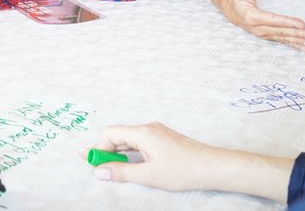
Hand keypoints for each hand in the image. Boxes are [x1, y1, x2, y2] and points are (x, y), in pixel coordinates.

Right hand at [91, 123, 221, 190]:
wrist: (212, 167)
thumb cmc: (184, 170)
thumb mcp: (149, 175)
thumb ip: (122, 172)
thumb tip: (100, 171)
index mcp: (143, 133)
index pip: (111, 133)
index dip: (99, 148)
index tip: (93, 163)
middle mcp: (148, 128)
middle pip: (119, 135)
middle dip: (106, 151)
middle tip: (96, 166)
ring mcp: (157, 133)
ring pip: (129, 140)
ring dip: (118, 153)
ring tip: (111, 168)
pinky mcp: (163, 139)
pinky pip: (139, 143)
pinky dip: (130, 153)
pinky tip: (130, 164)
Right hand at [222, 0, 304, 50]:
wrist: (230, 9)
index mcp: (252, 17)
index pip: (273, 20)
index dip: (287, 22)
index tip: (301, 23)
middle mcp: (258, 28)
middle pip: (280, 31)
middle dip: (297, 34)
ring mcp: (263, 33)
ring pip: (282, 37)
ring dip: (298, 40)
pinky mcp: (267, 35)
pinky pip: (281, 40)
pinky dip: (293, 44)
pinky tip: (304, 48)